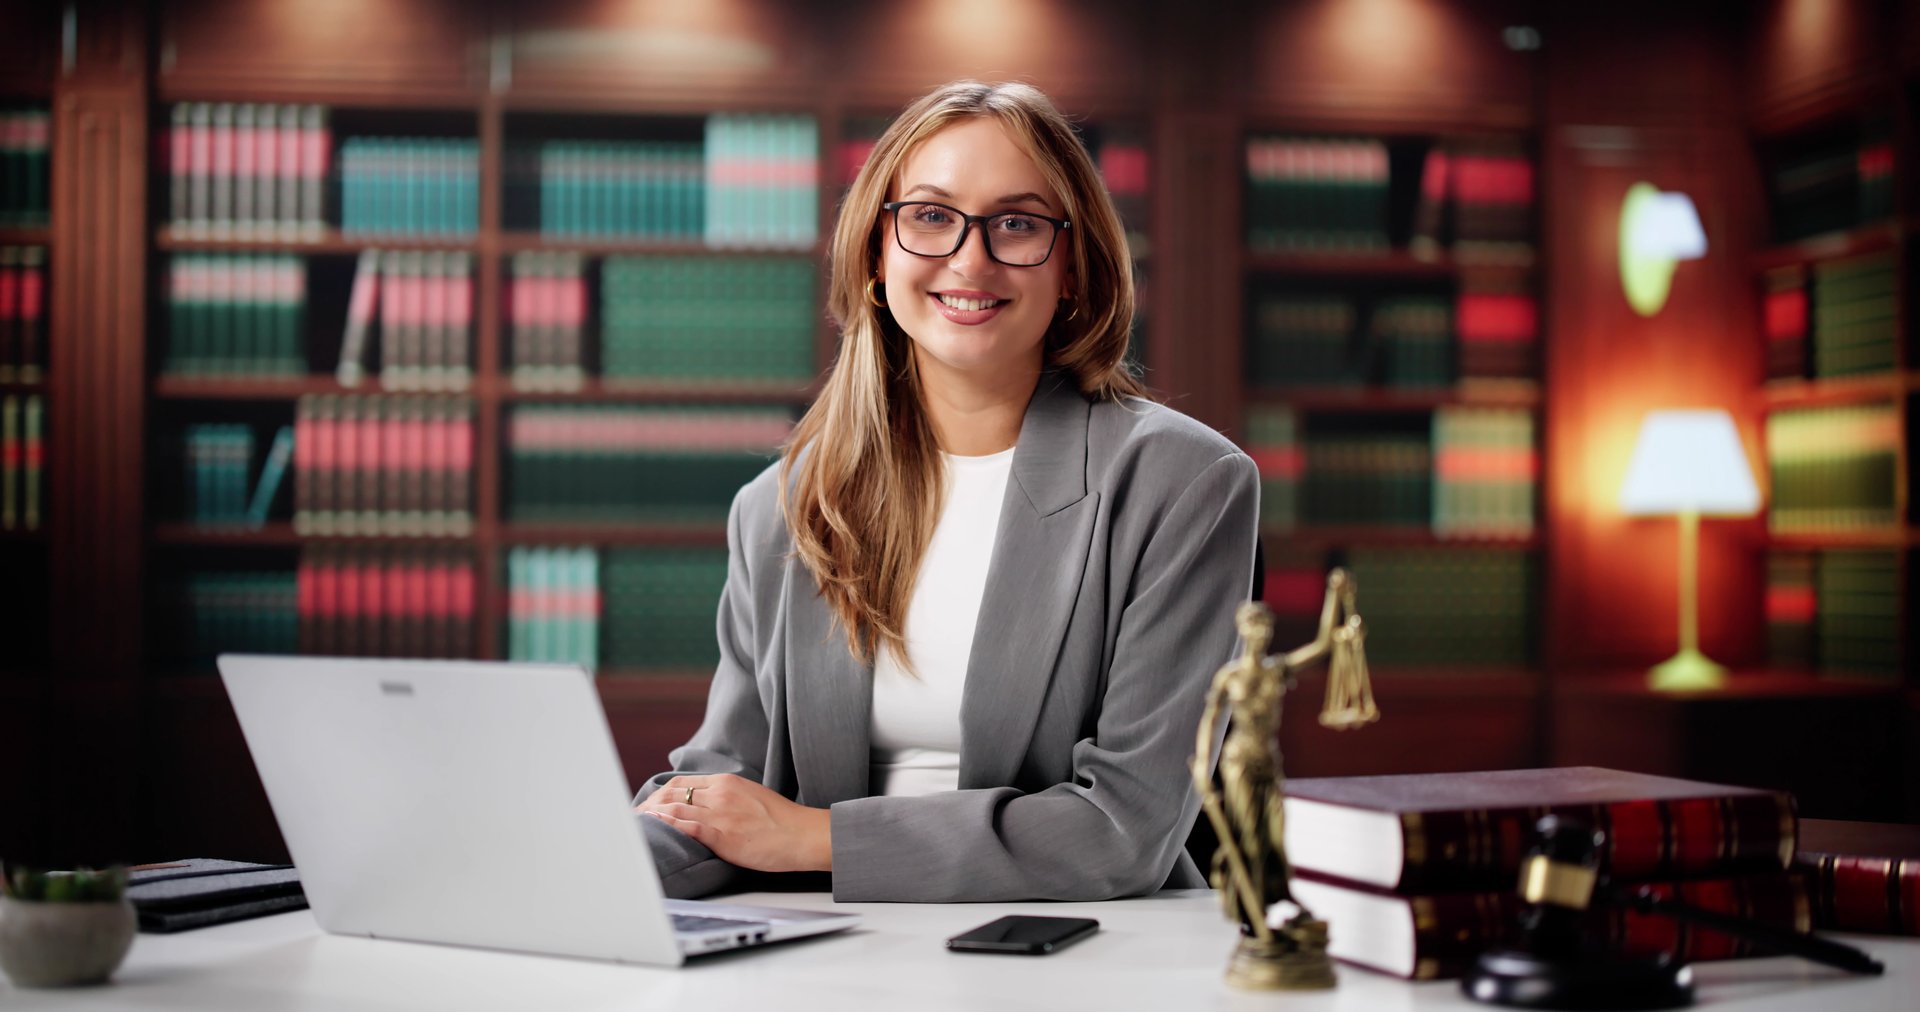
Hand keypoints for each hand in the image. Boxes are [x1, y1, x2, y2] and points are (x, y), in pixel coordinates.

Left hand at [636, 774, 832, 873]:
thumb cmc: (782, 822)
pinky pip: (686, 826)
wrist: (802, 835)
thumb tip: (709, 806)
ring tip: (635, 825)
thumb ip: (729, 797)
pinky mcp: (722, 833)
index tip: (648, 804)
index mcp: (728, 782)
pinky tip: (655, 828)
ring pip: (675, 808)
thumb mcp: (753, 797)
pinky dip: (667, 825)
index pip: (683, 782)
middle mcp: (720, 793)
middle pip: (673, 793)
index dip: (661, 793)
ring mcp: (720, 812)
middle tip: (634, 816)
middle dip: (649, 804)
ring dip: (651, 815)